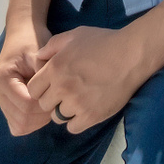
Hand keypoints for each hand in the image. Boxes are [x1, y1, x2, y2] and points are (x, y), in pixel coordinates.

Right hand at [0, 20, 52, 135]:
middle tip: (56, 101)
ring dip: (38, 120)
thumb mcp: (40, 53)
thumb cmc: (32, 40)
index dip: (44, 104)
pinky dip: (31, 122)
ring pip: (19, 126)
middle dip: (42, 115)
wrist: (22, 34)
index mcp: (2, 78)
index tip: (57, 94)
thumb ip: (44, 74)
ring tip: (49, 103)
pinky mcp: (5, 104)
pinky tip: (40, 109)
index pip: (25, 105)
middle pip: (22, 119)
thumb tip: (52, 95)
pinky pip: (17, 124)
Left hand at [27, 25, 150, 132]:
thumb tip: (39, 57)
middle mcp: (62, 88)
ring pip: (57, 117)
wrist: (131, 55)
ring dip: (64, 111)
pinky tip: (85, 110)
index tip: (52, 85)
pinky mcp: (91, 116)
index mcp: (54, 69)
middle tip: (65, 93)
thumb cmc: (103, 42)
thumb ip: (52, 45)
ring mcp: (77, 104)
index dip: (41, 88)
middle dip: (52, 100)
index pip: (33, 90)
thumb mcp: (74, 35)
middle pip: (44, 105)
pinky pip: (73, 127)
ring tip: (77, 101)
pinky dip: (77, 121)